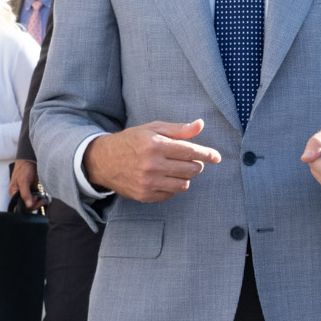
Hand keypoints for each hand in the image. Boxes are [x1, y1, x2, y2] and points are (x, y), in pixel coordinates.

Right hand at [9, 160, 43, 209]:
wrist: (30, 159)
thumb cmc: (24, 168)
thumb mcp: (23, 181)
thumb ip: (25, 193)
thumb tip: (28, 205)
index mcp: (14, 192)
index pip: (19, 205)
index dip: (28, 206)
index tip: (35, 201)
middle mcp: (19, 193)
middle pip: (26, 204)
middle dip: (34, 205)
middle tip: (41, 201)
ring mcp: (27, 191)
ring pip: (32, 202)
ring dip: (38, 202)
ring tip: (42, 199)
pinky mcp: (33, 189)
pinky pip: (36, 197)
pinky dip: (40, 199)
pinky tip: (43, 198)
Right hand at [85, 120, 221, 202]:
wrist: (103, 161)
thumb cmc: (131, 141)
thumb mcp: (152, 129)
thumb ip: (178, 129)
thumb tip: (200, 124)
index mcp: (155, 145)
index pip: (190, 151)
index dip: (207, 154)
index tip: (217, 157)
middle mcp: (152, 165)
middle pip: (190, 169)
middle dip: (196, 164)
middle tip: (190, 160)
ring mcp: (148, 182)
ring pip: (183, 184)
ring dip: (186, 177)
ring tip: (177, 168)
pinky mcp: (145, 195)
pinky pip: (171, 194)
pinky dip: (173, 186)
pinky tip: (165, 178)